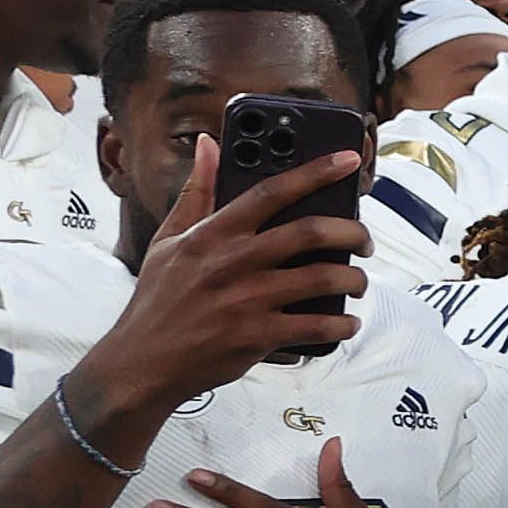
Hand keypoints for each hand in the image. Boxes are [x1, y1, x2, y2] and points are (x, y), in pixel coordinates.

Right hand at [66, 138, 365, 453]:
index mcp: (213, 234)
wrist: (142, 362)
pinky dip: (342, 323)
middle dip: (353, 232)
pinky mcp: (257, 336)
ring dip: (354, 279)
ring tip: (358, 282)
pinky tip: (346, 322)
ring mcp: (247, 299)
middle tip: (364, 241)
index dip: (315, 172)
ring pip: (323, 278)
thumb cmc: (159, 299)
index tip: (348, 160)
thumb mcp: (168, 241)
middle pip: (311, 232)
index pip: (271, 192)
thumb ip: (197, 193)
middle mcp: (233, 262)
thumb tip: (208, 145)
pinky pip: (317, 325)